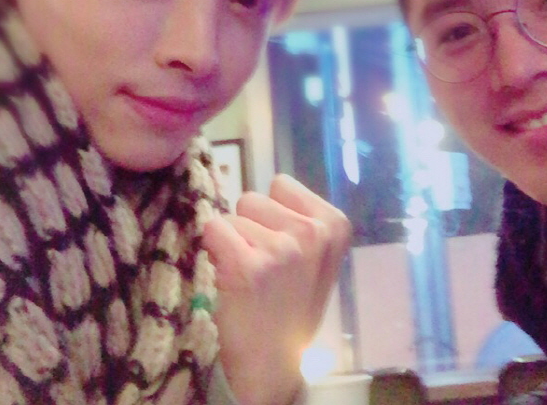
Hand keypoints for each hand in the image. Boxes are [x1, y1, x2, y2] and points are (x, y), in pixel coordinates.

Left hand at [202, 174, 351, 404]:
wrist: (272, 363)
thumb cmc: (291, 304)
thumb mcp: (316, 257)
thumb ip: (298, 219)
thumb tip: (264, 189)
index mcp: (334, 224)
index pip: (281, 184)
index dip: (272, 212)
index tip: (278, 243)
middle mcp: (313, 232)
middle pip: (253, 198)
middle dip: (250, 226)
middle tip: (260, 265)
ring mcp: (281, 249)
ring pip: (231, 217)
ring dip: (231, 242)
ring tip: (246, 276)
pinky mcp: (246, 266)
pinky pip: (212, 229)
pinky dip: (212, 250)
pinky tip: (228, 278)